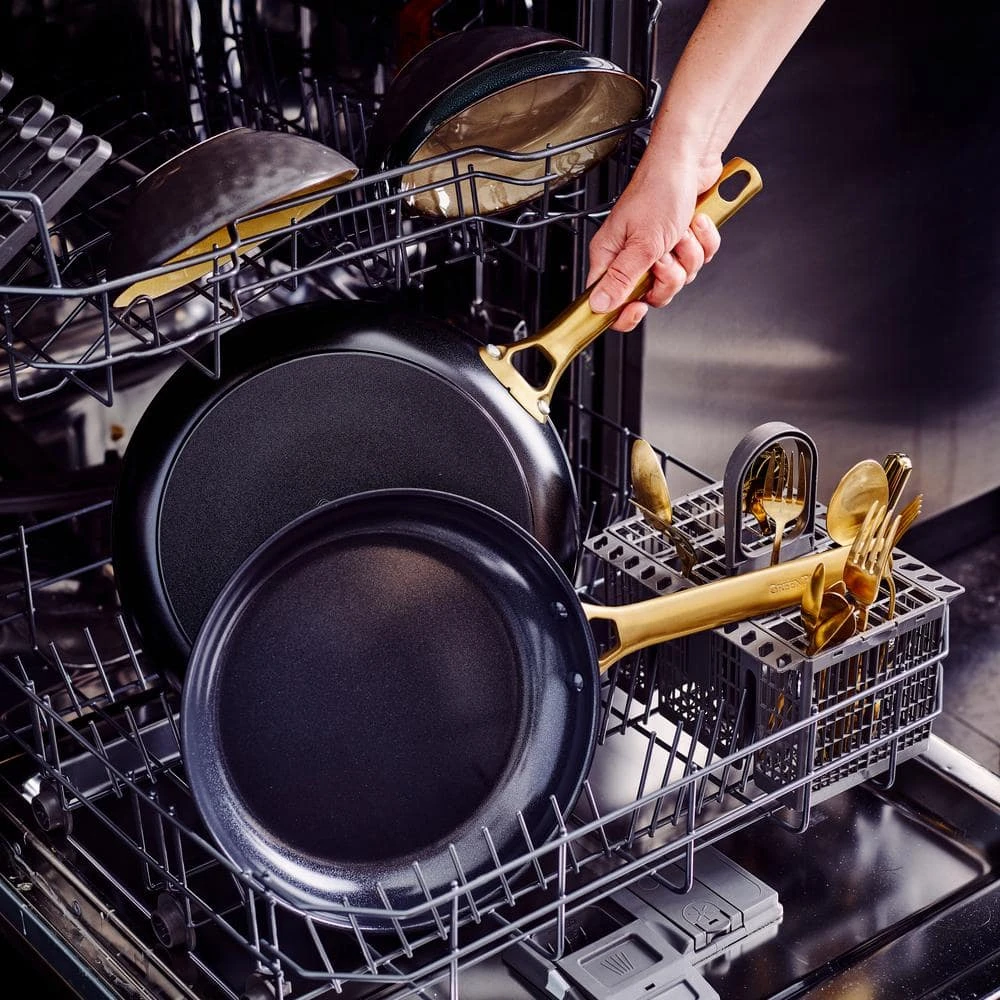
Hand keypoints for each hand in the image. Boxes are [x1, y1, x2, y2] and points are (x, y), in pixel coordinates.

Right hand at [586, 159, 722, 331]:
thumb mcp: (642, 243)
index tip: (638, 307)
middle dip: (668, 278)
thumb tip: (597, 306)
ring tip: (680, 232)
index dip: (623, 311)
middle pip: (650, 295)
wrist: (691, 160)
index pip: (608, 301)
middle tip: (665, 257)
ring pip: (678, 279)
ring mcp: (658, 250)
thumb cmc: (660, 188)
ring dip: (688, 255)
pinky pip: (697, 261)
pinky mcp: (680, 242)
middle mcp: (632, 255)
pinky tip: (694, 224)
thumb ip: (621, 279)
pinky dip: (702, 243)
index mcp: (611, 255)